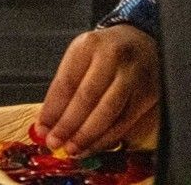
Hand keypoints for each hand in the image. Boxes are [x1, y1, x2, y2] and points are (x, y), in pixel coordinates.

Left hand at [34, 24, 159, 155]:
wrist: (141, 42)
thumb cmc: (105, 52)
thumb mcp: (81, 56)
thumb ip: (65, 86)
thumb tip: (48, 122)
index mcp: (89, 45)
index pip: (67, 81)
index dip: (52, 109)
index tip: (42, 128)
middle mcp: (113, 57)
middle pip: (87, 97)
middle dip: (68, 125)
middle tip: (55, 142)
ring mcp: (133, 75)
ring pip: (108, 112)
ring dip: (87, 136)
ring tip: (72, 149)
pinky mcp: (147, 94)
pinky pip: (125, 122)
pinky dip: (106, 138)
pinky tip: (93, 145)